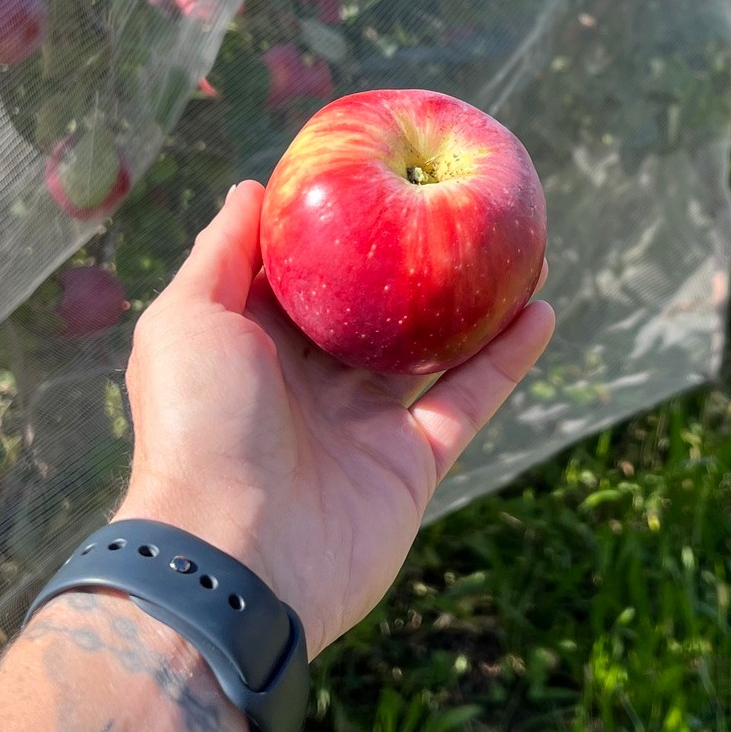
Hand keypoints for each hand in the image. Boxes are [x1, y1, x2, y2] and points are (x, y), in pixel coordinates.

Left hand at [114, 180, 553, 656]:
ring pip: (429, 349)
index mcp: (254, 346)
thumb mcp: (187, 319)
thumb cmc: (198, 426)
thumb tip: (254, 187)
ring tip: (518, 248)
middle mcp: (309, 382)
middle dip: (411, 261)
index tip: (376, 172)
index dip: (337, 226)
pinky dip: (506, 358)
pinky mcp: (411, 463)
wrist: (232, 558)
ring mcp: (363, 423)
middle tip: (456, 204)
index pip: (302, 273)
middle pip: (372, 308)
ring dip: (473, 302)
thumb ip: (222, 252)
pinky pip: (468, 400)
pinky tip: (543, 308)